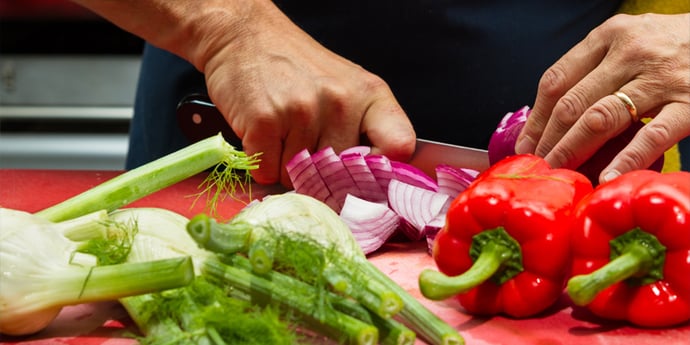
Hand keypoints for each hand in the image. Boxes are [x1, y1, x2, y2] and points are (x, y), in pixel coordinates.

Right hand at [199, 2, 415, 185]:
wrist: (244, 37)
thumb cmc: (296, 67)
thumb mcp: (346, 87)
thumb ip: (362, 130)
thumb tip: (364, 188)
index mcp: (370, 94)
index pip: (399, 146)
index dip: (384, 173)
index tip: (365, 179)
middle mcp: (341, 102)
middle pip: (340, 177)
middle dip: (320, 174)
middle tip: (304, 142)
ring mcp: (303, 111)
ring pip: (300, 177)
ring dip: (286, 166)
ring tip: (281, 129)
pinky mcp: (266, 122)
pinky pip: (268, 172)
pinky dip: (261, 163)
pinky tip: (262, 133)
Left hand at [515, 13, 689, 182]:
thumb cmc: (674, 46)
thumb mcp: (631, 42)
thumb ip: (595, 69)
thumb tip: (552, 115)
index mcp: (609, 36)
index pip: (556, 80)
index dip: (536, 117)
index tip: (527, 143)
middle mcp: (630, 53)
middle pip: (571, 103)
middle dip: (548, 140)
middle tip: (538, 165)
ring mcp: (660, 79)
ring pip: (600, 119)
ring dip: (573, 150)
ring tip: (560, 172)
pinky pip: (652, 135)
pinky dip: (626, 159)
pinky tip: (608, 177)